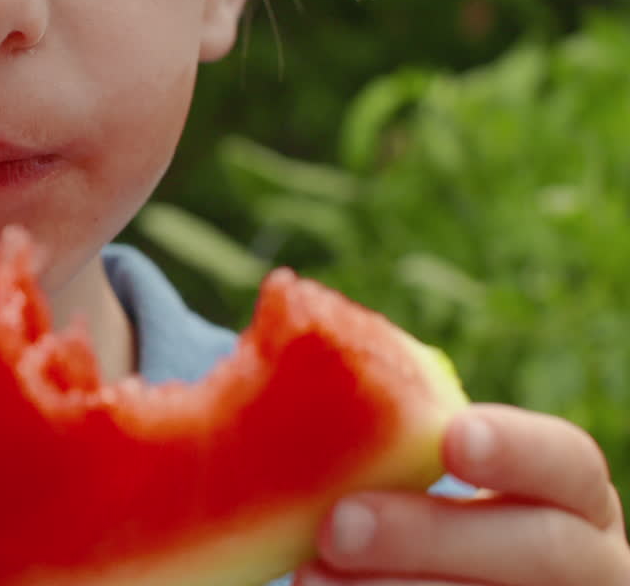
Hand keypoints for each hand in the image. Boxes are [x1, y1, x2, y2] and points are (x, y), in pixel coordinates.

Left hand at [294, 404, 629, 584]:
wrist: (440, 579)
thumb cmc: (419, 505)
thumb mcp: (424, 465)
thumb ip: (386, 418)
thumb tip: (280, 304)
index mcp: (571, 496)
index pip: (568, 463)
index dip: (517, 449)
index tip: (452, 437)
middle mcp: (582, 562)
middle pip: (534, 552)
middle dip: (432, 537)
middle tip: (338, 526)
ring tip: (308, 576)